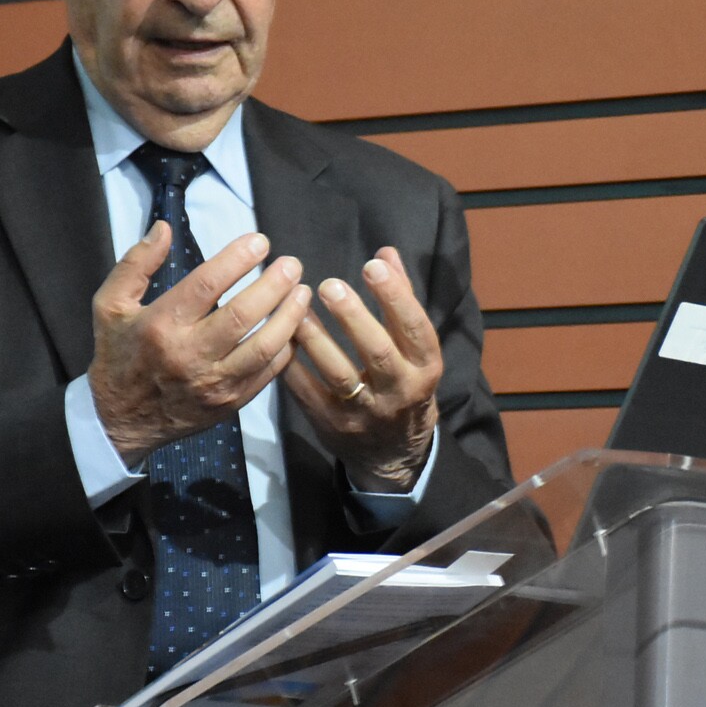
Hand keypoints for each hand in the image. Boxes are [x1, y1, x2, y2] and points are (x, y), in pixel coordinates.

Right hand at [88, 223, 310, 462]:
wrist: (121, 419)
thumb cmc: (118, 354)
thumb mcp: (110, 304)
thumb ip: (136, 263)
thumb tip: (164, 229)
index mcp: (161, 325)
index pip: (206, 284)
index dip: (237, 259)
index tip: (260, 241)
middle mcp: (189, 355)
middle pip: (242, 315)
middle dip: (274, 285)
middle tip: (292, 264)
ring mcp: (213, 383)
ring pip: (263, 347)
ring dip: (289, 317)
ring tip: (302, 292)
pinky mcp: (230, 403)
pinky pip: (267, 374)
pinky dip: (285, 349)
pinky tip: (293, 327)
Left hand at [284, 247, 441, 492]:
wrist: (393, 453)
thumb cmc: (403, 384)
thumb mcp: (414, 348)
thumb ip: (401, 300)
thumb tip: (385, 253)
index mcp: (425, 367)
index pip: (415, 328)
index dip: (395, 296)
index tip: (373, 266)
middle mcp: (399, 391)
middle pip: (377, 353)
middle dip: (353, 317)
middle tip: (328, 285)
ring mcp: (364, 412)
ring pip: (339, 374)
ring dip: (315, 339)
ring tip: (297, 308)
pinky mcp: (332, 426)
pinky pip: (308, 393)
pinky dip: (293, 366)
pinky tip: (280, 338)